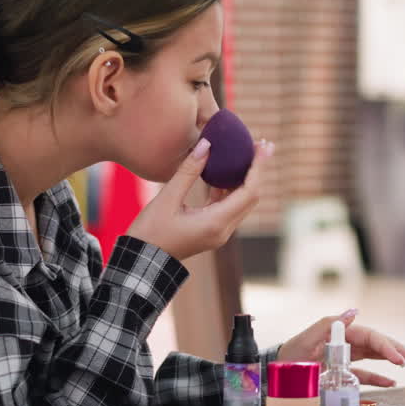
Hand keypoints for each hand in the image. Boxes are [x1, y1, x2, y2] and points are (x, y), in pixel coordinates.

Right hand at [125, 138, 273, 261]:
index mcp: (216, 223)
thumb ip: (188, 171)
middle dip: (257, 170)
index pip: (249, 191)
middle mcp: (223, 230)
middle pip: (251, 197)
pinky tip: (222, 172)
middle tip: (260, 144)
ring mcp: (218, 233)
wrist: (141, 261)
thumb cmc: (150, 232)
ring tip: (245, 154)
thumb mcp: (167, 198)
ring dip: (244, 179)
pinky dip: (229, 189)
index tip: (263, 145)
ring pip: (241, 202)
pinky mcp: (211, 231)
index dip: (258, 166)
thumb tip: (207, 144)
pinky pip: (228, 207)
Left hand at [276, 309, 404, 387]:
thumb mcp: (307, 338)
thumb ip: (329, 325)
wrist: (276, 369)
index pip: (371, 337)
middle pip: (378, 344)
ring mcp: (346, 357)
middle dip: (398, 351)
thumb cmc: (291, 352)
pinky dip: (378, 378)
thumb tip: (354, 312)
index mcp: (341, 332)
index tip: (399, 360)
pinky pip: (364, 374)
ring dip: (394, 360)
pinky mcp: (342, 372)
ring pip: (375, 356)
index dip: (387, 347)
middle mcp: (346, 342)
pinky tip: (392, 383)